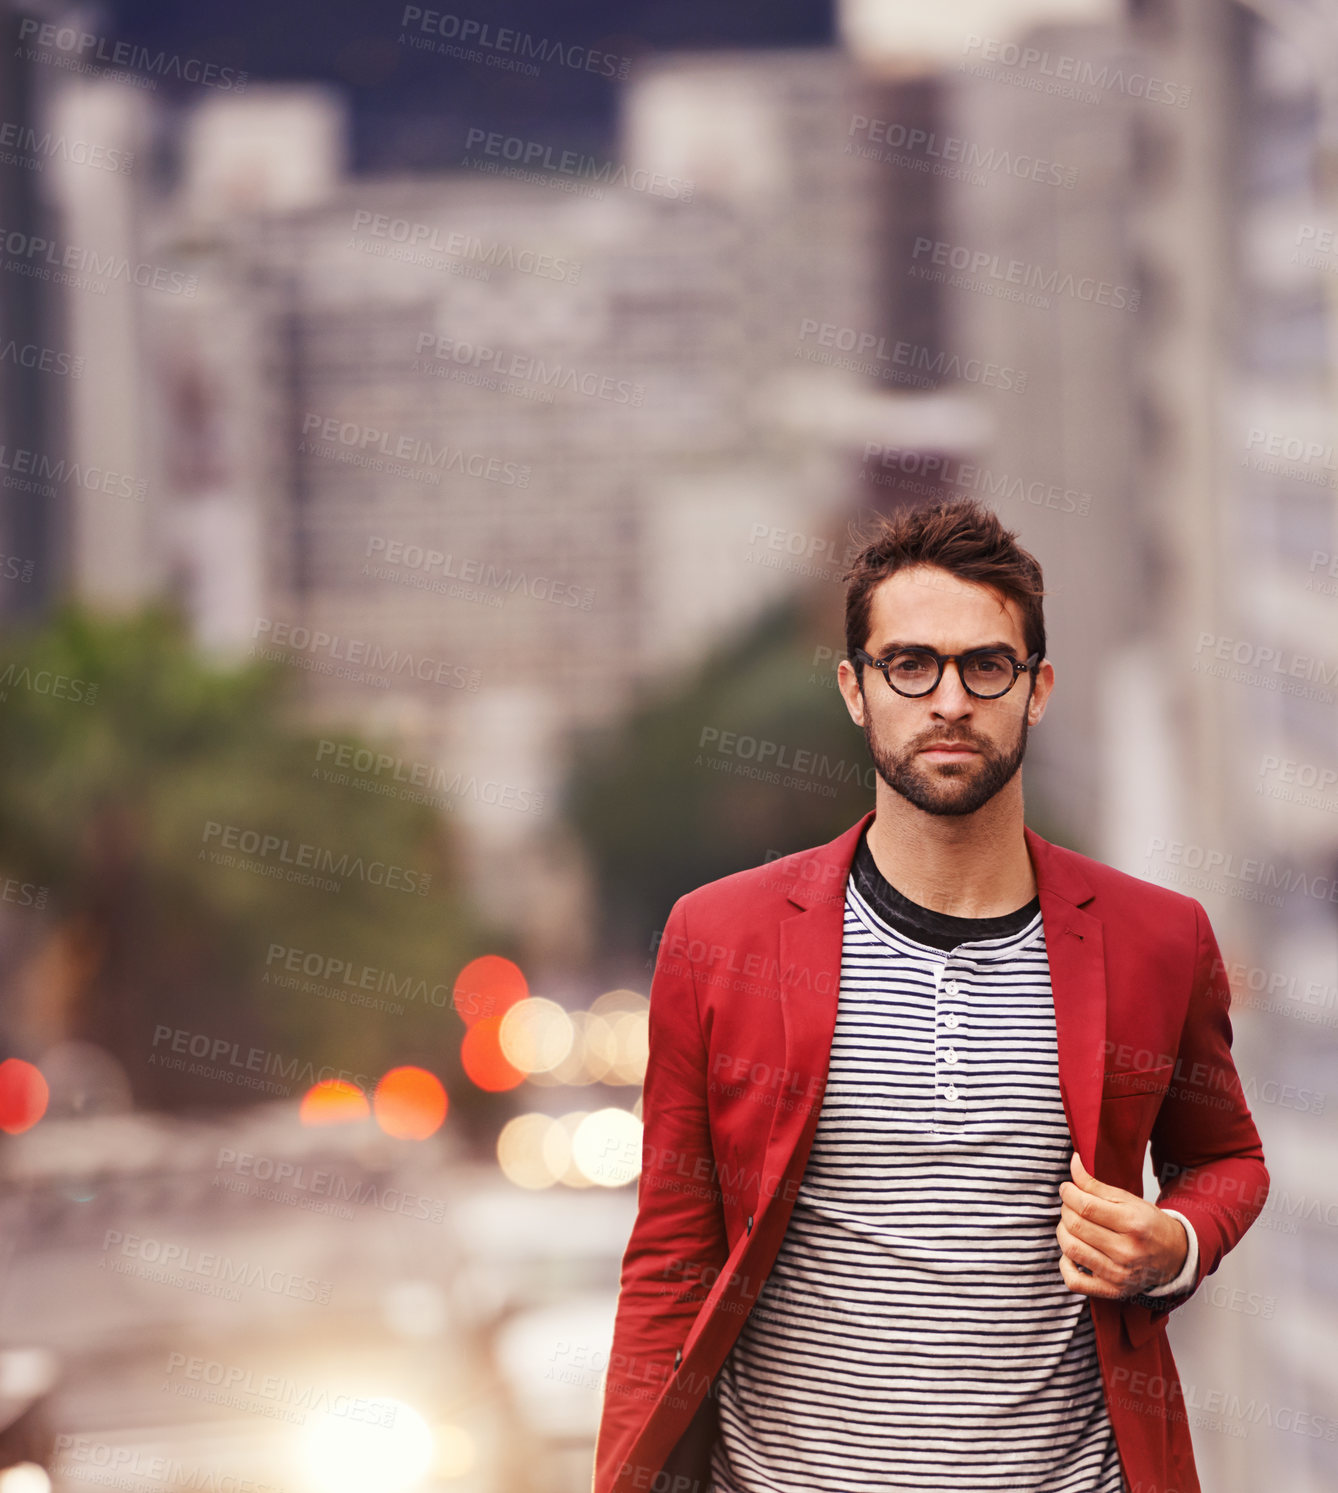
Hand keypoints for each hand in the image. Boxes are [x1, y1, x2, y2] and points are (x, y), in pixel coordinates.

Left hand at [1056, 1152, 1188, 1298]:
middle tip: (1070, 1204)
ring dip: (1063, 1231)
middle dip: (1066, 1210)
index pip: (1086, 1206)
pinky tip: (1072, 1252)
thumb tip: (1073, 1164)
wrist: (1174, 1256)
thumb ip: (1095, 1184)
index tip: (1067, 1188)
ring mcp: (1118, 1274)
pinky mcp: (1111, 1290)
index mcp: (1133, 1224)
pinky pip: (1074, 1281)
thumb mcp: (1127, 1199)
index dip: (1069, 1193)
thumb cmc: (1149, 1225)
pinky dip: (1065, 1264)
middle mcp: (1126, 1252)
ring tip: (1071, 1224)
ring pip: (1071, 1249)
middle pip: (1076, 1226)